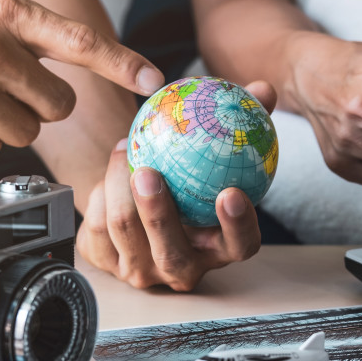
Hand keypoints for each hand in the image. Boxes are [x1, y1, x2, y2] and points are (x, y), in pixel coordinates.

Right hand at [0, 0, 163, 157]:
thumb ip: (32, 32)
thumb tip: (96, 64)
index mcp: (6, 13)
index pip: (78, 42)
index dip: (121, 63)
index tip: (153, 80)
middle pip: (58, 105)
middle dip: (43, 104)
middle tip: (11, 87)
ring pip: (25, 132)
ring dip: (7, 121)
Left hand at [77, 81, 276, 291]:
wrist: (140, 201)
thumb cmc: (189, 175)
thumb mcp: (216, 152)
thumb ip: (243, 121)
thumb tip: (264, 89)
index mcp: (220, 247)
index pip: (241, 246)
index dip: (238, 225)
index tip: (231, 193)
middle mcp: (183, 268)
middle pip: (170, 249)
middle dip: (157, 212)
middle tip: (148, 172)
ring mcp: (142, 271)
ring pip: (124, 228)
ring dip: (118, 182)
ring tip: (124, 148)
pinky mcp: (106, 262)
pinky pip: (97, 223)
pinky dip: (101, 189)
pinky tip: (110, 169)